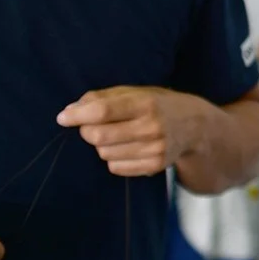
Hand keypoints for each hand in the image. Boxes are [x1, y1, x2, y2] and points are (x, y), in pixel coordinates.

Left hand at [57, 86, 207, 177]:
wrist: (195, 126)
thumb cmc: (158, 104)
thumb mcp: (135, 92)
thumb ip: (103, 97)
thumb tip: (70, 110)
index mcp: (146, 103)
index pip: (103, 111)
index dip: (78, 115)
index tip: (63, 118)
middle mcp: (151, 127)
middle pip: (98, 137)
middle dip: (87, 131)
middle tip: (92, 126)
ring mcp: (154, 149)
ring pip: (104, 154)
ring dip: (102, 145)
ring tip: (117, 136)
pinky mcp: (154, 166)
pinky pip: (115, 167)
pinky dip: (113, 158)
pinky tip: (126, 148)